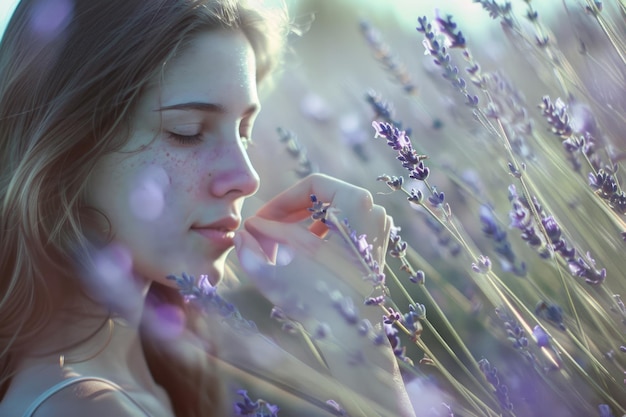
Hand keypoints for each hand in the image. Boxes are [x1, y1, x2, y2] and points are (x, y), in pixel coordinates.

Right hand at [234, 174, 414, 416]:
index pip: (311, 185)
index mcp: (356, 204)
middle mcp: (372, 212)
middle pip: (321, 200)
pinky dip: (313, 240)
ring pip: (327, 217)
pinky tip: (294, 258)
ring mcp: (376, 231)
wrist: (355, 341)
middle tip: (261, 235)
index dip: (279, 201)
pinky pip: (337, 232)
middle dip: (286, 216)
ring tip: (273, 249)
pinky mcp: (372, 250)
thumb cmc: (318, 303)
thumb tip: (243, 231)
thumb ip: (254, 245)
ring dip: (297, 228)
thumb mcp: (278, 268)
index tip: (258, 222)